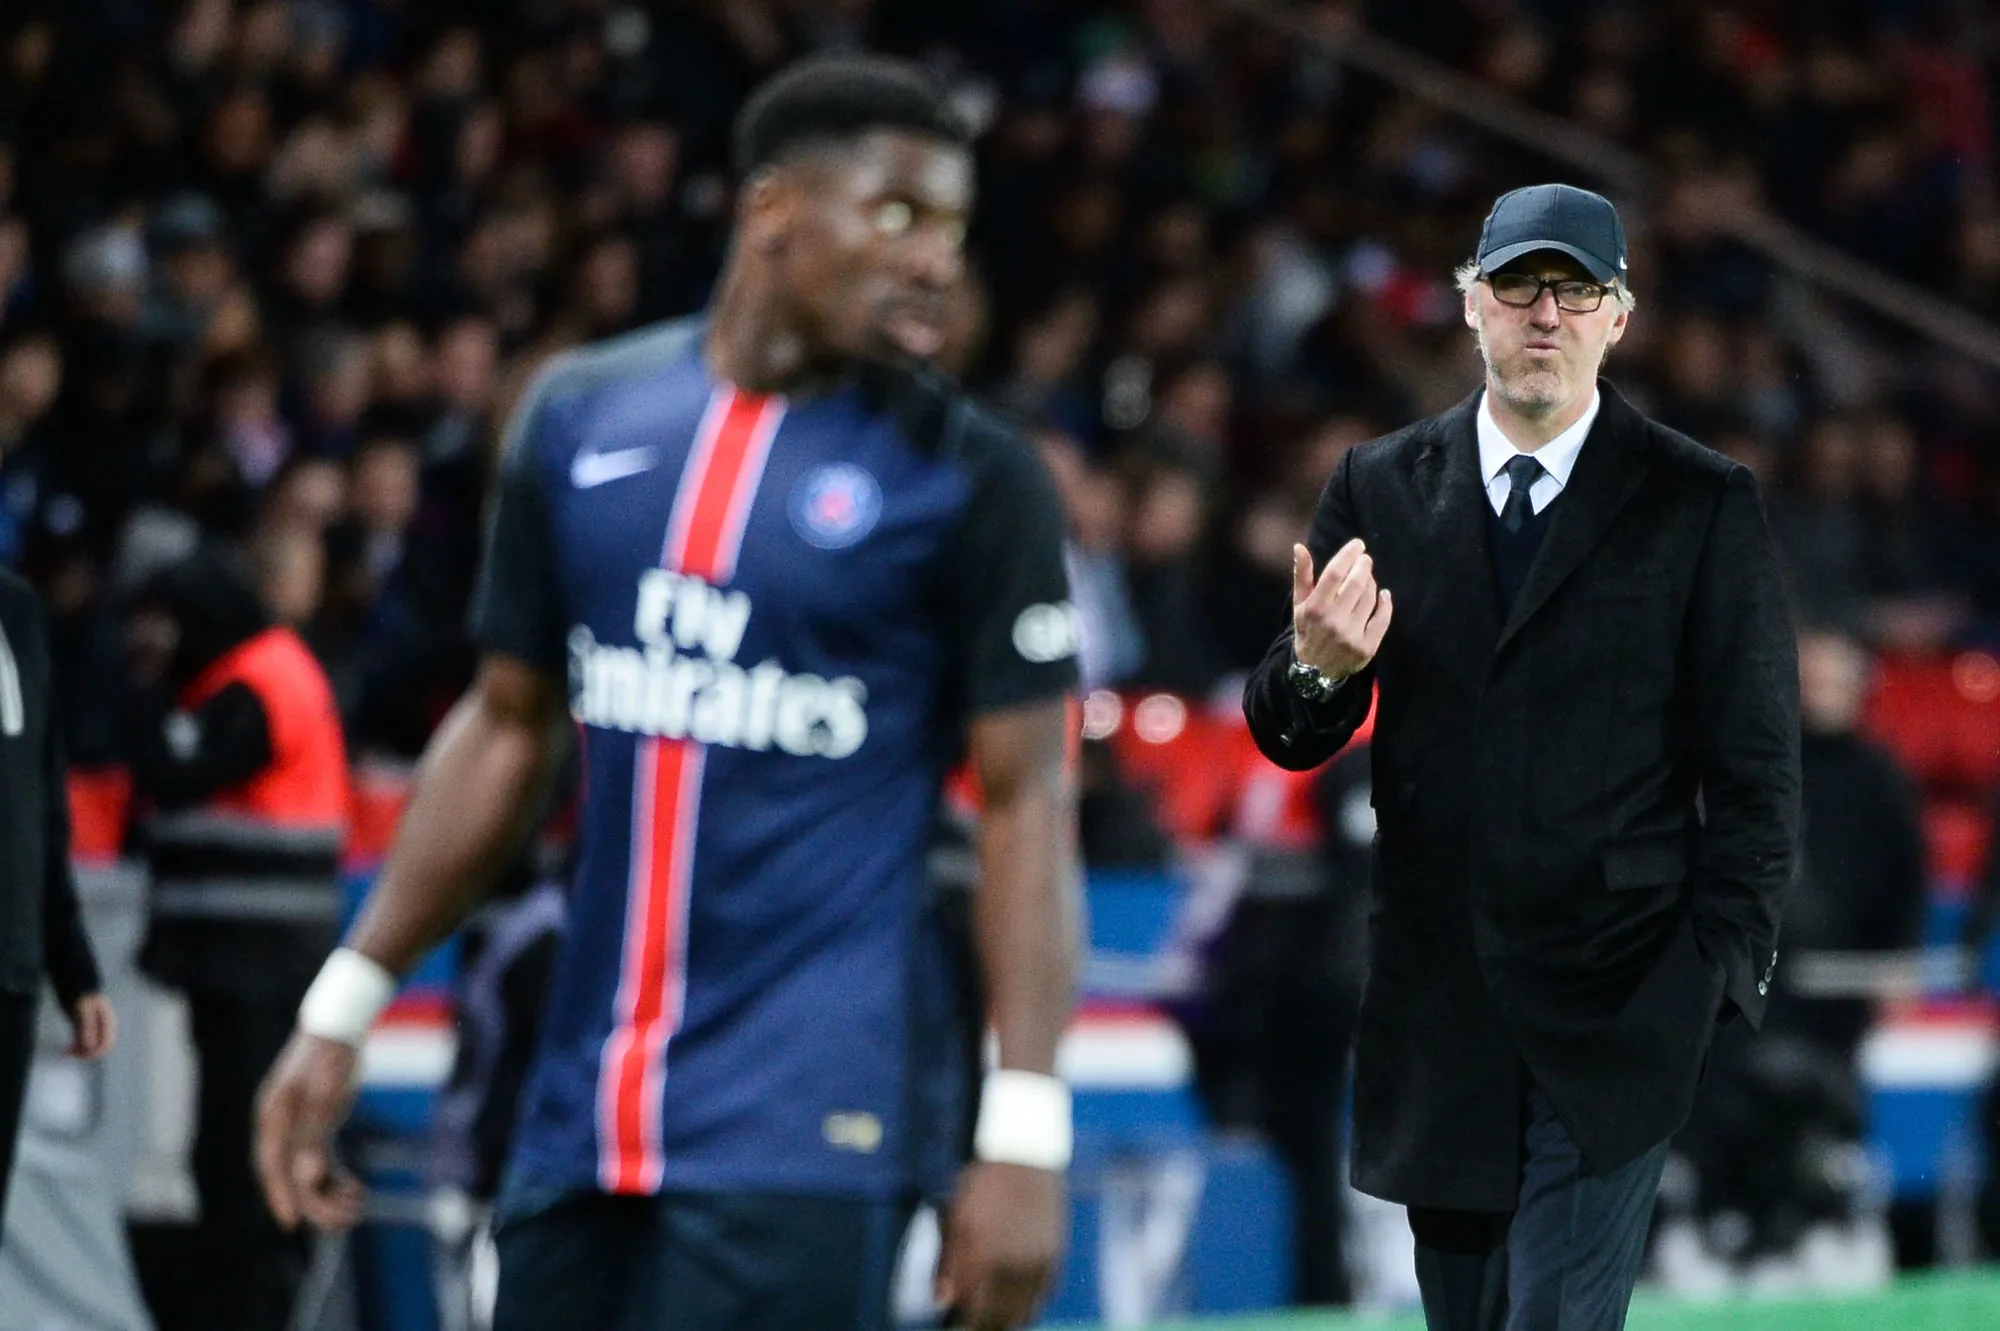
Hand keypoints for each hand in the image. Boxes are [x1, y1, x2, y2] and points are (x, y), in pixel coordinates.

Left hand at [63, 993, 114, 1059]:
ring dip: (79, 1051)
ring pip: (90, 1046)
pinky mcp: (85, 1027)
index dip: (92, 1053)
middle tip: (68, 1052)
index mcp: (107, 1023)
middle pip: (99, 1048)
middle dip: (84, 1053)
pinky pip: (84, 1042)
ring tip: (65, 1050)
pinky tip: (67, 1046)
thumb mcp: (82, 1013)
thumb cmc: (79, 996)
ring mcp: (94, 1027)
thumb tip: (90, 1048)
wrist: (73, 983)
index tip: (76, 1054)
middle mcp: (103, 1027)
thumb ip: (87, 1029)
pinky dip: (76, 1046)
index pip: (105, 1045)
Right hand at [254, 1031, 365, 1231]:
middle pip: (291, 1175)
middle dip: (317, 1201)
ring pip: (307, 1173)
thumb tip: (308, 1179)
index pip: (271, 1167)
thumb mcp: (324, 1096)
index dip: (281, 1197)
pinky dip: (335, 1178)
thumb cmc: (331, 1057)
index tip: (292, 1224)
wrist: (341, 1028)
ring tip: (358, 1203)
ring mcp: (296, 1128)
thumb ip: (314, 1138)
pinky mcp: (314, 1127)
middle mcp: (279, 1126)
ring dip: (329, 1193)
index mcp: (273, 1117)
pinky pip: (319, 1163)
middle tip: (348, 1217)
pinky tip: (355, 1188)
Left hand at [935, 1161, 1065, 1329]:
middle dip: (982, 1324)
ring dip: (1006, 1320)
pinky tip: (1016, 1304)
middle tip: (969, 1321)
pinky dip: (1029, 1306)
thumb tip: (942, 1301)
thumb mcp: (955, 1217)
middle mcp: (1014, 1264)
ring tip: (991, 1317)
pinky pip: (1043, 1296)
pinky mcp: (1056, 1256)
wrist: (1025, 1153)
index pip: (972, 1310)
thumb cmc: (982, 1182)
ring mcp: (1039, 1262)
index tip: (952, 1322)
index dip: (960, 1322)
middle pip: (999, 1317)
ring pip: (1024, 1312)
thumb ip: (947, 1262)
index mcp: (984, 1255)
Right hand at [1291, 538, 1392, 678]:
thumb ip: (1302, 575)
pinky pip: (1382, 619)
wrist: (1314, 672)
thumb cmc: (1308, 630)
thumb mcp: (1299, 604)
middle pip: (1356, 583)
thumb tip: (1300, 546)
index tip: (1358, 544)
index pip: (1334, 574)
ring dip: (1372, 583)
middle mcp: (1333, 621)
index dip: (1348, 555)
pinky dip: (1386, 604)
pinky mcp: (1366, 648)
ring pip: (1370, 598)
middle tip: (1365, 560)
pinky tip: (1384, 595)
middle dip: (1364, 566)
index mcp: (1314, 608)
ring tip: (1367, 579)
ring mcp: (1351, 635)